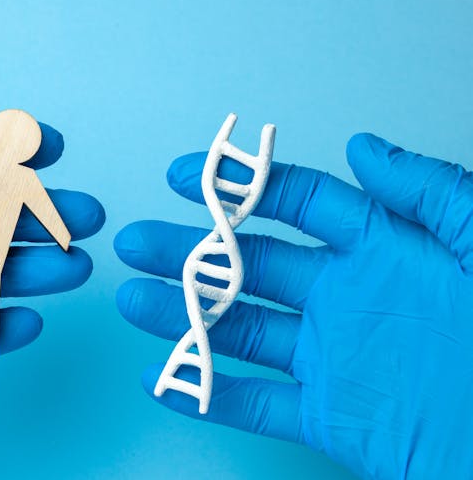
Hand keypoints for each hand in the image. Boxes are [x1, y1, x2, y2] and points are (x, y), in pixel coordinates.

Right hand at [115, 133, 472, 477]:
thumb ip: (427, 191)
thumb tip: (365, 146)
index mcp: (384, 250)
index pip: (296, 203)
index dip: (238, 186)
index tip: (185, 177)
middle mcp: (347, 298)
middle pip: (249, 266)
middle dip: (188, 252)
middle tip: (139, 242)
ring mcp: (332, 357)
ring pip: (240, 331)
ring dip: (184, 316)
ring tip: (136, 302)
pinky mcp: (330, 416)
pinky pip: (257, 404)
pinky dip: (209, 393)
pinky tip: (168, 378)